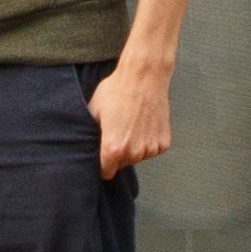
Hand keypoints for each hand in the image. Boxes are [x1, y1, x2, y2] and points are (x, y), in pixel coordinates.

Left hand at [93, 54, 176, 176]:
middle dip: (116, 154)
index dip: (100, 165)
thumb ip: (90, 135)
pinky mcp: (164, 143)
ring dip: (132, 148)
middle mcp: (134, 153)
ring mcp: (151, 148)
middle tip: (114, 133)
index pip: (105, 172)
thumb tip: (85, 147)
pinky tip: (141, 125)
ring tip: (128, 125)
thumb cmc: (114, 93)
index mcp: (113, 149)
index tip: (99, 157)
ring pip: (137, 157)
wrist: (144, 79)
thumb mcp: (93, 113)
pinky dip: (146, 141)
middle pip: (121, 164)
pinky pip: (151, 149)